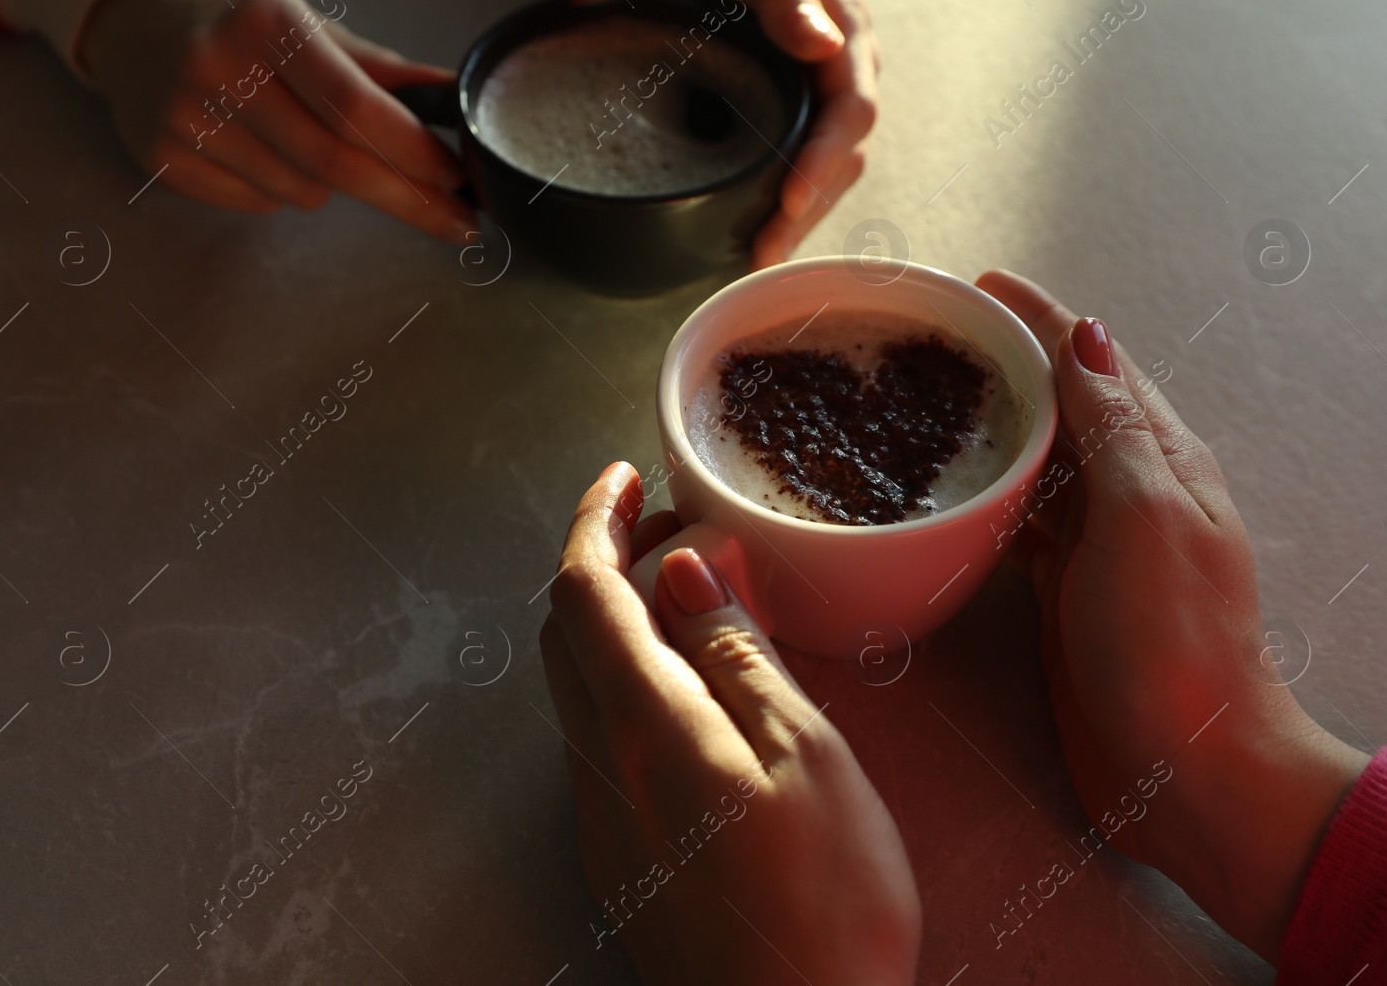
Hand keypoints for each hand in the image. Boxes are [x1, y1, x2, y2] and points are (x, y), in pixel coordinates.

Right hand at [78, 0, 473, 240]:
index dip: (413, 151)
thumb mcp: (308, 25)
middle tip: (456, 222)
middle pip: (335, 163)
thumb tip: (453, 96)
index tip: (457, 178)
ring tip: (308, 142)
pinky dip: (281, 191)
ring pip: (301, 192)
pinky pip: (258, 204)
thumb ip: (380, 69)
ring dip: (332, 184)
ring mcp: (185, 120)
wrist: (137, 26)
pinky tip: (261, 150)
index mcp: (268, 24)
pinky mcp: (163, 161)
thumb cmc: (243, 25)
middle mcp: (219, 70)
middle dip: (406, 198)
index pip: (354, 107)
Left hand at [540, 463, 919, 985]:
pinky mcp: (620, 856)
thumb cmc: (824, 907)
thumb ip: (737, 654)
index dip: (597, 521)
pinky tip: (684, 693)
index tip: (627, 479)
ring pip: (574, 686)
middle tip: (664, 528)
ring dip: (608, 621)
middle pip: (563, 633)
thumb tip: (686, 564)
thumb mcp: (807, 757)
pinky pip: (596, 739)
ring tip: (681, 598)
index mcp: (646, 724)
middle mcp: (602, 766)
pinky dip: (620, 680)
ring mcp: (603, 817)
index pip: (583, 591)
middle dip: (600, 562)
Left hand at [653, 0, 878, 267]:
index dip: (823, 162)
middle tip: (765, 253)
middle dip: (810, 208)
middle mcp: (843, 60)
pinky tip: (761, 225)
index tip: (790, 203)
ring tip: (761, 257)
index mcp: (844, 24)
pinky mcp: (797, 97)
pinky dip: (788, 194)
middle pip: (844, 150)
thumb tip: (821, 44)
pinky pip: (806, 153)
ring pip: (830, 160)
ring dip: (802, 214)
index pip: (850, 109)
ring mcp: (823, 82)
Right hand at [975, 270, 1367, 960]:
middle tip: (930, 335)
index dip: (1040, 318)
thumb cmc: (1173, 640)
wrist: (1188, 767)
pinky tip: (944, 487)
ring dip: (988, 424)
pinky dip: (982, 494)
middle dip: (1004, 362)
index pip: (1095, 362)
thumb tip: (1088, 334)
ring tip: (921, 396)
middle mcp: (1129, 490)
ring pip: (1034, 462)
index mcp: (1161, 458)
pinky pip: (1016, 523)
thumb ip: (1113, 428)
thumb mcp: (1146, 516)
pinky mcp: (1061, 591)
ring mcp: (1094, 544)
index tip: (981, 282)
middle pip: (1061, 404)